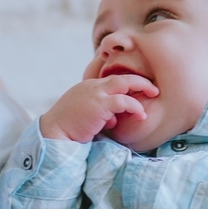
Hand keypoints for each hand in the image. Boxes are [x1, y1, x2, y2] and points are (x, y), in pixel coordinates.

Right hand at [39, 75, 158, 142]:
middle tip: (153, 88)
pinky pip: (124, 101)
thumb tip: (113, 119)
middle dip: (140, 80)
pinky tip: (141, 115)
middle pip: (121, 76)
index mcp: (89, 87)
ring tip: (154, 94)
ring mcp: (96, 93)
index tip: (139, 92)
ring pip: (125, 83)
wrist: (54, 132)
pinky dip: (135, 106)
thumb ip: (101, 113)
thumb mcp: (86, 115)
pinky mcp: (100, 104)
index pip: (113, 80)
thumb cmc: (69, 128)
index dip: (128, 85)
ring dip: (142, 87)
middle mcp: (93, 86)